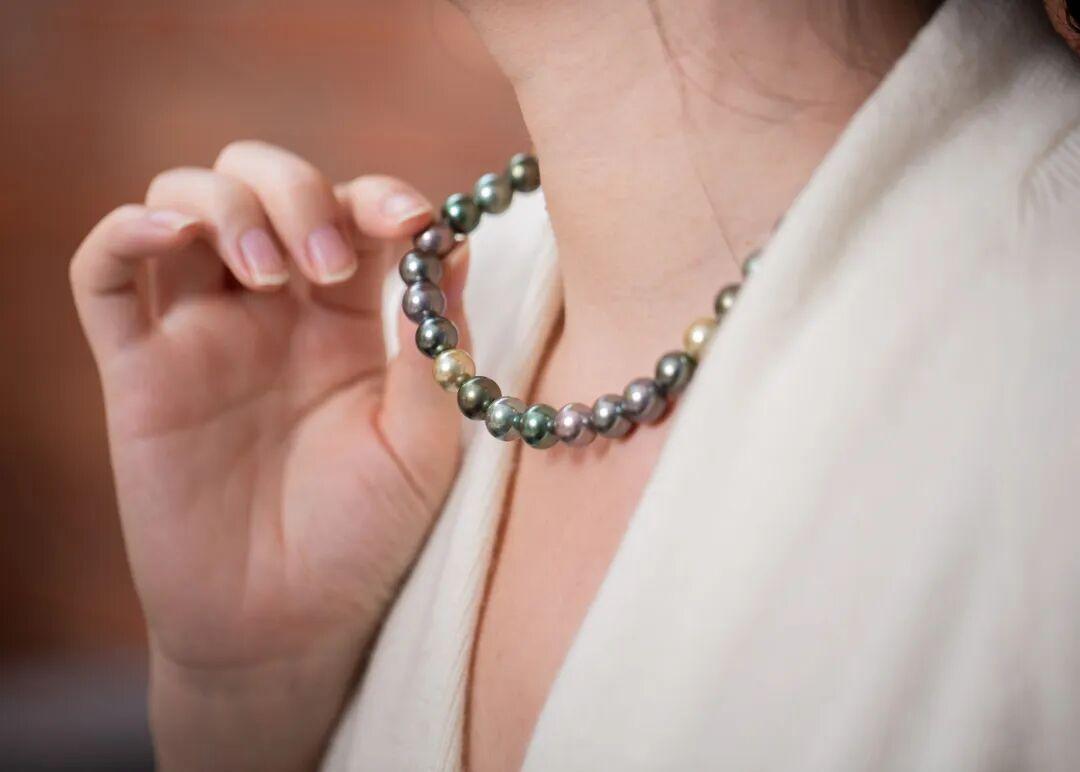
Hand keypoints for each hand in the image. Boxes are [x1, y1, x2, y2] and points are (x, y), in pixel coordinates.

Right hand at [70, 140, 467, 769]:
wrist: (287, 625)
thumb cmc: (366, 538)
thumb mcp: (423, 445)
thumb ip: (434, 349)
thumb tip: (453, 246)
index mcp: (350, 320)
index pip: (355, 211)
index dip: (380, 195)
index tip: (410, 221)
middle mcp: (274, 311)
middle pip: (265, 182)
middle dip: (297, 192)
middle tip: (327, 266)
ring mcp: (202, 334)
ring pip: (184, 204)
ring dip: (227, 207)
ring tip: (270, 278)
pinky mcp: (138, 371)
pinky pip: (103, 277)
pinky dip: (123, 233)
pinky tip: (164, 233)